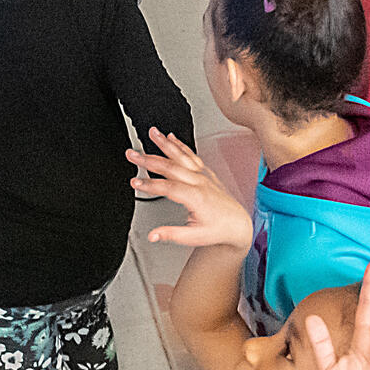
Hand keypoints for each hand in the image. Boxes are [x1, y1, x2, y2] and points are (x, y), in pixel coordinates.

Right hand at [127, 128, 252, 250]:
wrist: (238, 223)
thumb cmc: (218, 229)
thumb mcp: (194, 237)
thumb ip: (171, 234)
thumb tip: (153, 235)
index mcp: (196, 197)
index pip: (168, 187)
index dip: (149, 184)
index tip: (134, 182)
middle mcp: (199, 182)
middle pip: (170, 166)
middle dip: (148, 159)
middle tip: (132, 154)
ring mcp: (203, 175)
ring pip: (181, 155)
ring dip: (165, 143)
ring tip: (152, 132)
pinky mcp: (206, 172)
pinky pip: (191, 154)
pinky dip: (180, 144)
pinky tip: (171, 137)